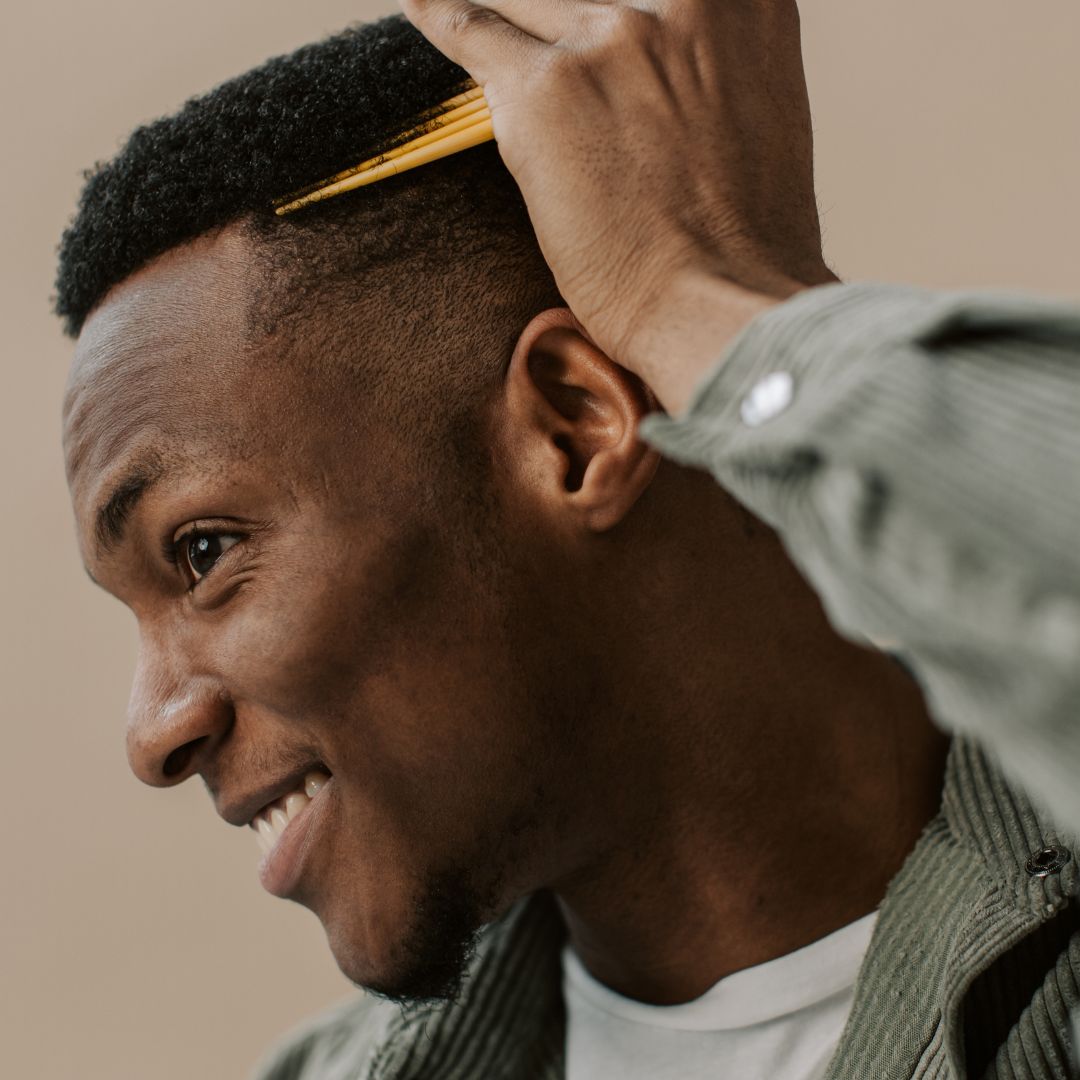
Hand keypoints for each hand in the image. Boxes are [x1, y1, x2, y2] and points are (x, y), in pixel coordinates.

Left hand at [400, 0, 836, 411]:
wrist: (719, 308)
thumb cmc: (746, 247)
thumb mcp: (764, 121)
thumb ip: (715, 74)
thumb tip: (665, 81)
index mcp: (746, 4)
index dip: (624, 7)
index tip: (609, 22)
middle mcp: (683, 1)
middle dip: (568, 23)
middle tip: (562, 70)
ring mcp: (611, 39)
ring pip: (530, 7)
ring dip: (513, 34)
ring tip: (456, 12)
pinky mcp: (545, 90)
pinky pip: (473, 31)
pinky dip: (440, 19)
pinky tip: (421, 6)